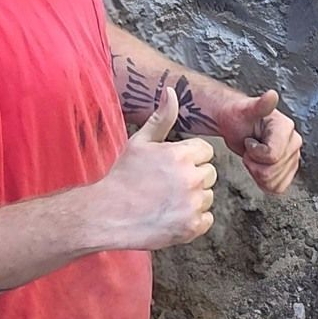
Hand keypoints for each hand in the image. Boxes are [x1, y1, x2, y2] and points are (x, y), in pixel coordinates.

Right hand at [90, 87, 216, 249]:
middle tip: (168, 186)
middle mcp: (191, 178)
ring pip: (208, 197)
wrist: (107, 214)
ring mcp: (192, 204)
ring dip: (194, 199)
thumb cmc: (122, 177)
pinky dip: (193, 220)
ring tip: (167, 201)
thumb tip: (171, 91)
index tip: (171, 167)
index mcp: (181, 155)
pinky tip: (172, 215)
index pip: (205, 151)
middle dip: (194, 178)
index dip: (190, 158)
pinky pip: (206, 219)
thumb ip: (162, 117)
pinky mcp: (191, 226)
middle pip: (210, 174)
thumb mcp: (140, 142)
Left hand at [216, 87, 301, 196]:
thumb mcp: (245, 110)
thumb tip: (272, 96)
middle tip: (249, 149)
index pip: (272, 156)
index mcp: (286, 128)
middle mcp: (294, 142)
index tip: (249, 141)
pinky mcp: (288, 169)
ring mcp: (293, 157)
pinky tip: (259, 167)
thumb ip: (260, 105)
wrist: (235, 125)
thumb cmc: (237, 117)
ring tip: (253, 156)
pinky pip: (278, 188)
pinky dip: (264, 182)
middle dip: (254, 164)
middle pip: (272, 172)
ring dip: (257, 173)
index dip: (254, 153)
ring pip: (274, 182)